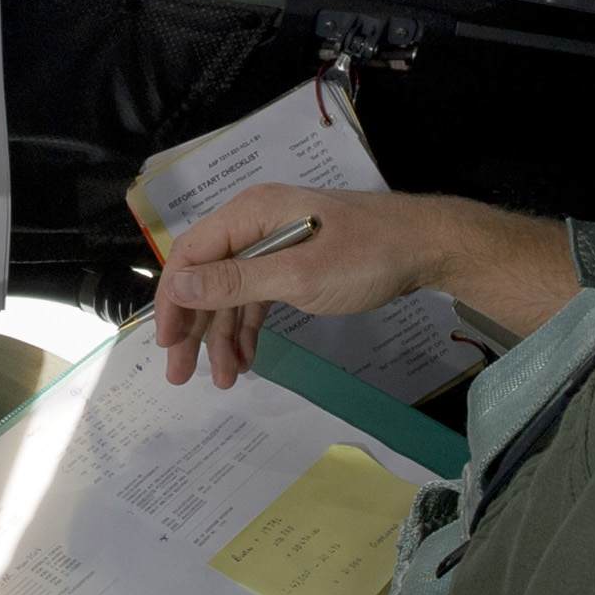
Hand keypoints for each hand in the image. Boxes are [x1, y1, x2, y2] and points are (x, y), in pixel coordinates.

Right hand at [154, 185, 438, 387]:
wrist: (427, 247)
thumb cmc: (365, 257)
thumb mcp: (297, 274)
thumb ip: (235, 281)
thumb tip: (176, 284)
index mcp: (249, 214)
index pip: (190, 256)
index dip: (173, 301)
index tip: (166, 345)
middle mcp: (255, 223)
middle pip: (208, 277)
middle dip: (194, 328)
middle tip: (181, 376)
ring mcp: (277, 243)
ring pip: (234, 292)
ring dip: (224, 335)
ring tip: (225, 380)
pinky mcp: (296, 261)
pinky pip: (259, 295)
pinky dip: (251, 327)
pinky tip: (248, 359)